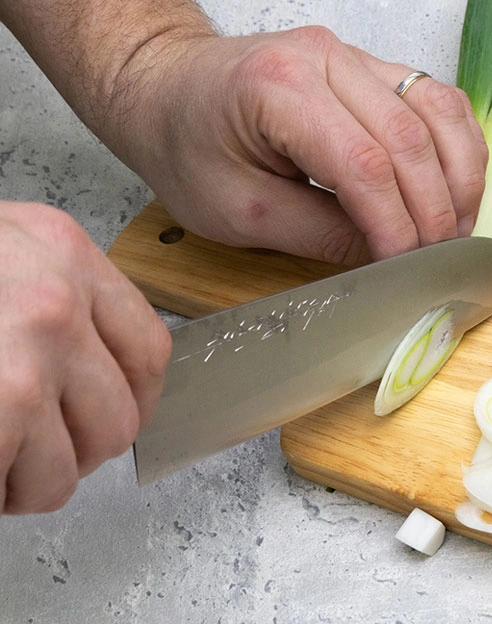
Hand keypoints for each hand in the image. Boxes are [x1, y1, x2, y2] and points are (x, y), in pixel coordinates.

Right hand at [0, 201, 171, 513]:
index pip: (151, 346)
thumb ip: (52, 291)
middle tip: (33, 447)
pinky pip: (27, 484)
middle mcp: (58, 300)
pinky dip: (1, 492)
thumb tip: (89, 360)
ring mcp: (29, 355)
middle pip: (125, 414)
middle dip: (82, 448)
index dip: (136, 398)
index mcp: (64, 253)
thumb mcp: (1, 250)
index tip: (112, 416)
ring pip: (78, 462)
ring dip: (36, 478)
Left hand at [112, 26, 488, 264]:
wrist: (167, 91)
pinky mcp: (371, 65)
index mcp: (278, 89)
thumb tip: (386, 258)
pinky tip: (456, 185)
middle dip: (435, 209)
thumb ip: (319, 235)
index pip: (363, 163)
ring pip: (438, 109)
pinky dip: (458, 145)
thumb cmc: (187, 145)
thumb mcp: (238, 211)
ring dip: (460, 175)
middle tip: (440, 259)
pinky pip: (436, 97)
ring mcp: (353, 55)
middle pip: (409, 137)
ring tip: (458, 228)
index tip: (407, 267)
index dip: (395, 223)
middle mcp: (324, 58)